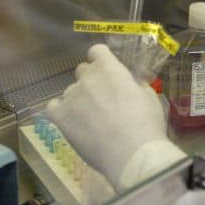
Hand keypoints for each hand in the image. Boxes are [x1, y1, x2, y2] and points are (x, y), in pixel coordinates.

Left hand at [47, 44, 170, 188]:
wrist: (132, 154)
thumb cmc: (147, 124)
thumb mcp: (150, 97)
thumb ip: (135, 84)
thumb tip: (130, 83)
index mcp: (110, 69)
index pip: (97, 51)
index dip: (102, 60)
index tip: (107, 70)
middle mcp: (87, 78)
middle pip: (82, 70)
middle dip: (91, 80)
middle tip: (103, 99)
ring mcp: (71, 96)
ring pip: (70, 91)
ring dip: (79, 99)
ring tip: (91, 120)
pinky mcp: (60, 116)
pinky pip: (53, 107)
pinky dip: (61, 111)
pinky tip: (72, 122)